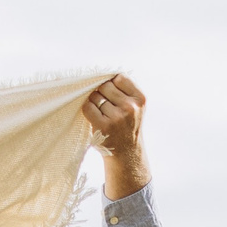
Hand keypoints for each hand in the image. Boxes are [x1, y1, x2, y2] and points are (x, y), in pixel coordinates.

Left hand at [80, 75, 151, 199]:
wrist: (126, 151)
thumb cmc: (128, 125)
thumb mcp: (135, 107)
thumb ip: (125, 91)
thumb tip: (104, 75)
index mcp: (140, 99)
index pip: (120, 78)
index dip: (111, 81)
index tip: (109, 90)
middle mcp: (130, 107)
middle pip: (106, 86)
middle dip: (101, 91)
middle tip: (102, 101)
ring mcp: (117, 117)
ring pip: (95, 96)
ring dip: (93, 101)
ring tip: (99, 110)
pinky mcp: (103, 126)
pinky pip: (88, 107)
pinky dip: (86, 108)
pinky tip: (91, 113)